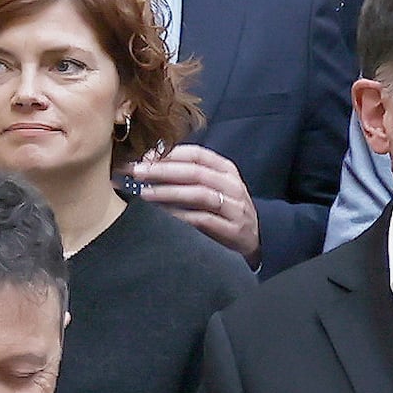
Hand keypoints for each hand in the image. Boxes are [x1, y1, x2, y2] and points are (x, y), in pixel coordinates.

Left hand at [131, 141, 258, 259]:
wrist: (256, 238)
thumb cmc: (226, 209)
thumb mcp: (214, 186)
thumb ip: (189, 173)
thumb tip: (150, 162)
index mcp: (226, 170)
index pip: (196, 154)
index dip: (169, 154)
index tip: (144, 157)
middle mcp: (232, 185)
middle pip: (195, 172)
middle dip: (163, 170)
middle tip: (137, 172)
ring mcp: (234, 208)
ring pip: (200, 194)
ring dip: (169, 192)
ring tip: (145, 193)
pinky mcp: (233, 230)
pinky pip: (204, 220)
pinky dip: (181, 217)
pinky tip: (163, 216)